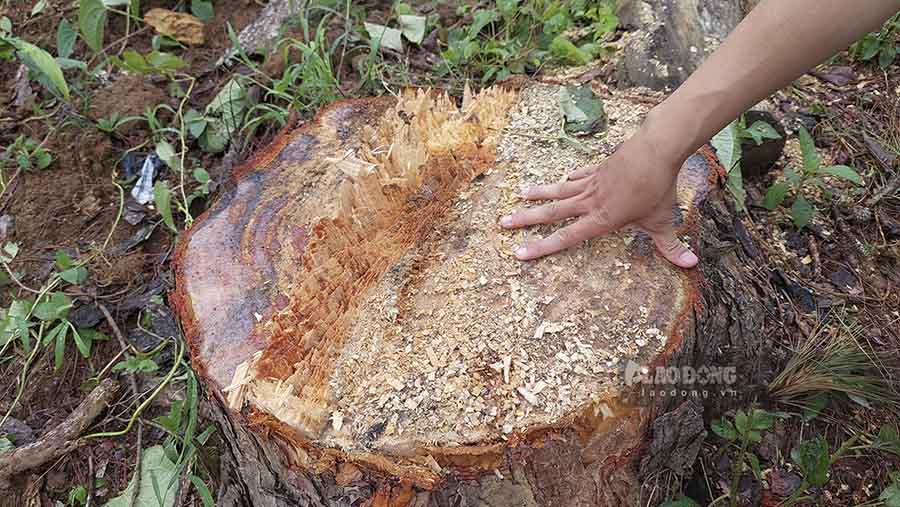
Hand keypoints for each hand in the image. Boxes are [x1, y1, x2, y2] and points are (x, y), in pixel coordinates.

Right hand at [498, 130, 698, 267]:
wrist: (655, 149)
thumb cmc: (658, 188)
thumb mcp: (664, 221)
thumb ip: (673, 246)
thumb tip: (691, 266)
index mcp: (601, 218)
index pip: (567, 237)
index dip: (542, 247)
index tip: (520, 253)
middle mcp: (590, 201)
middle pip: (552, 213)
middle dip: (526, 220)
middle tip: (503, 223)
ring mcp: (591, 183)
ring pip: (558, 192)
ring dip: (537, 196)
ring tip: (516, 196)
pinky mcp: (598, 169)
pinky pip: (577, 177)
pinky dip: (567, 181)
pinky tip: (560, 182)